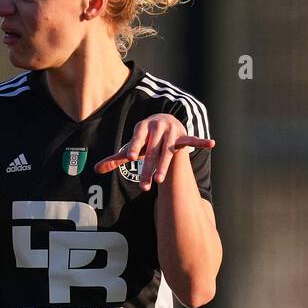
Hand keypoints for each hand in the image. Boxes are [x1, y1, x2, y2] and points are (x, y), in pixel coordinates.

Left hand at [94, 115, 214, 191]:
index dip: (133, 147)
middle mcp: (157, 129)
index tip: (129, 158)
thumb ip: (115, 159)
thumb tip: (95, 170)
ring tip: (160, 181)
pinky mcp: (182, 136)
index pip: (137, 140)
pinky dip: (201, 141)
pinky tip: (212, 143)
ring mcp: (171, 133)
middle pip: (152, 152)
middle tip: (145, 186)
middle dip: (148, 169)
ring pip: (168, 152)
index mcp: (142, 129)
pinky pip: (192, 140)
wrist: (162, 120)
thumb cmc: (143, 138)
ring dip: (165, 166)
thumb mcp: (130, 146)